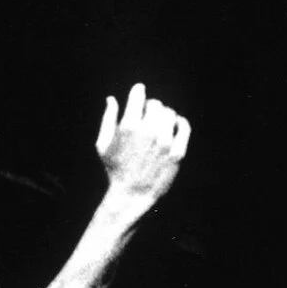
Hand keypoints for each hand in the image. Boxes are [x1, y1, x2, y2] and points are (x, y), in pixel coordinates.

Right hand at [94, 83, 191, 209]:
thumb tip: (111, 99)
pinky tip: (174, 125)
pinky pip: (183, 125)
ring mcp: (165, 142)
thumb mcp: (102, 145)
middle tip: (147, 116)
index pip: (139, 93)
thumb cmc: (114, 169)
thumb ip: (107, 119)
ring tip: (158, 124)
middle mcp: (148, 131)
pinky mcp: (177, 152)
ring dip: (164, 116)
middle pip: (155, 104)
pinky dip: (179, 122)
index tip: (139, 93)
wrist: (131, 195)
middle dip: (150, 108)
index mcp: (128, 126)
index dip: (138, 92)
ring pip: (170, 113)